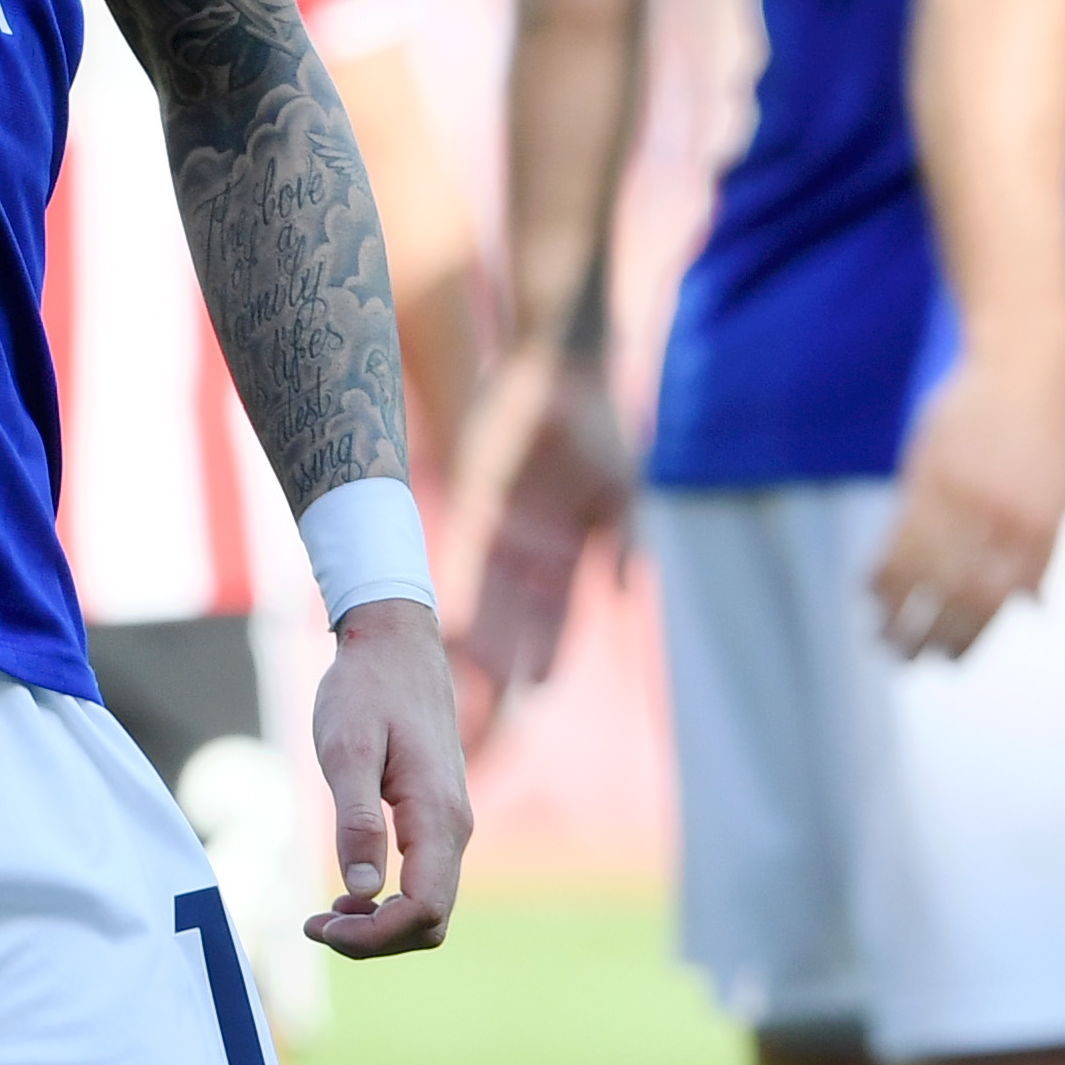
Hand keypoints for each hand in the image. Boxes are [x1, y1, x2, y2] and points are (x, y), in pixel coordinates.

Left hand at [307, 596, 469, 956]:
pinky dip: (390, 900)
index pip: (424, 909)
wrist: (396, 642)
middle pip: (432, 919)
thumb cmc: (365, 689)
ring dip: (381, 924)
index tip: (320, 926)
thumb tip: (364, 891)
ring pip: (431, 903)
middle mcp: (455, 826)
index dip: (375, 936)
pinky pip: (426, 878)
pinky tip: (349, 891)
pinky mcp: (438, 815)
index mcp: (437, 815)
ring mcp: (451, 822)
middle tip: (314, 924)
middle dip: (376, 938)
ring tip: (325, 915)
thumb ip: (358, 820)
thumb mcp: (347, 749)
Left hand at [443, 353, 627, 749]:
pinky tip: (440, 609)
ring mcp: (500, 526)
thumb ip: (623, 540)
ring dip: (475, 628)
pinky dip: (452, 582)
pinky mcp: (471, 498)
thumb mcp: (618, 489)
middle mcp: (531, 548)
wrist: (557, 372)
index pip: (556, 612)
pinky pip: (460, 551)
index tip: (535, 682)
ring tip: (461, 666)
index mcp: (568, 552)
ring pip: (485, 591)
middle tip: (488, 692)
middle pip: (515, 612)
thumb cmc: (597, 426)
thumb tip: (625, 589)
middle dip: (503, 650)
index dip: (546, 645)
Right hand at [870, 340, 1064, 660]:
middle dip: (930, 636)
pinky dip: (881, 568)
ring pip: (924, 572)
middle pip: (961, 597)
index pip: (1001, 604)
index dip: (971, 637)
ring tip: (878, 636)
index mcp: (1043, 533)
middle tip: (906, 660)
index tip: (947, 659)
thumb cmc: (1044, 431)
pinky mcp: (930, 474)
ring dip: (896, 612)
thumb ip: (1044, 553)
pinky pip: (900, 535)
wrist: (1025, 361)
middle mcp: (1006, 521)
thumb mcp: (1063, 497)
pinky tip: (866, 589)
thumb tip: (1032, 606)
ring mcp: (965, 497)